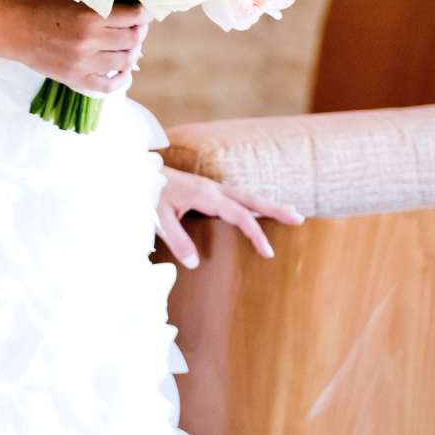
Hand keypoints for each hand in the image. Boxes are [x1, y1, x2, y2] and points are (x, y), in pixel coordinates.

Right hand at [4, 0, 149, 94]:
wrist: (13, 30)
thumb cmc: (40, 7)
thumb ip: (98, 0)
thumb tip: (127, 5)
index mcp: (90, 16)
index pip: (134, 16)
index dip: (144, 14)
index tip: (145, 12)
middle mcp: (90, 41)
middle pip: (133, 40)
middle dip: (139, 32)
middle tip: (135, 28)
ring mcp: (83, 63)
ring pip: (125, 62)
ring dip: (131, 53)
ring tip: (127, 47)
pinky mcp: (75, 78)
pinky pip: (108, 85)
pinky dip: (120, 80)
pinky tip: (121, 72)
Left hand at [155, 165, 304, 269]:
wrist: (135, 171)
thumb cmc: (146, 193)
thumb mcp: (157, 219)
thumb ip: (176, 240)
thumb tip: (194, 263)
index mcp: (205, 195)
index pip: (239, 215)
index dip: (255, 234)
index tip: (268, 252)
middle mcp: (213, 189)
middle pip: (251, 199)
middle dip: (275, 209)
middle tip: (299, 218)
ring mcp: (210, 187)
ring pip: (245, 196)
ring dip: (266, 204)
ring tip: (289, 212)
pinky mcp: (205, 189)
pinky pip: (235, 197)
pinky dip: (251, 203)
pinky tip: (258, 209)